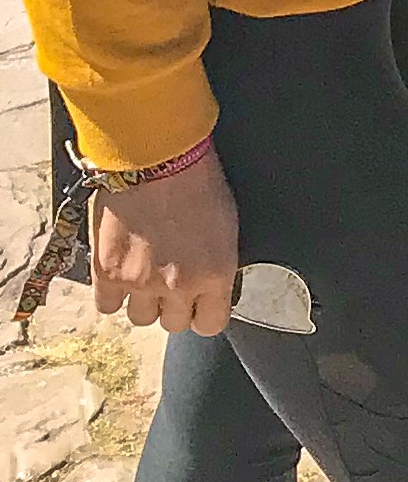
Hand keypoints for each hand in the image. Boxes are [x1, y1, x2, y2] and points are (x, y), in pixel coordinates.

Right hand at [91, 152, 239, 335]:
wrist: (157, 157)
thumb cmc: (198, 178)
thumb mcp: (226, 222)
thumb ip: (217, 262)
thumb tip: (211, 285)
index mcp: (216, 271)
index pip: (211, 324)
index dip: (205, 312)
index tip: (202, 302)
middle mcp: (179, 285)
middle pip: (174, 324)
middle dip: (175, 304)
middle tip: (173, 278)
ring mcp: (140, 282)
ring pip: (141, 318)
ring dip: (144, 299)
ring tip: (147, 270)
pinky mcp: (107, 274)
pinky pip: (107, 306)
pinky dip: (113, 293)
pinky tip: (122, 270)